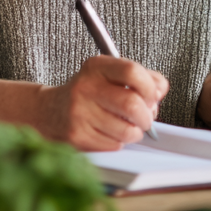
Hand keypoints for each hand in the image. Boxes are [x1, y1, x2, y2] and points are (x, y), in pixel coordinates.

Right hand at [38, 56, 168, 151]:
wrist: (50, 112)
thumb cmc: (88, 93)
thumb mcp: (111, 75)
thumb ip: (141, 77)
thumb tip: (160, 89)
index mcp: (96, 67)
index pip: (132, 71)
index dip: (150, 87)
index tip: (153, 96)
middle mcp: (85, 87)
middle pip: (132, 104)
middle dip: (147, 116)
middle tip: (145, 118)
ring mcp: (80, 112)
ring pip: (126, 130)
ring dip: (135, 132)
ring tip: (129, 126)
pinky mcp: (77, 135)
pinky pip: (114, 144)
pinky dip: (120, 141)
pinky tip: (110, 132)